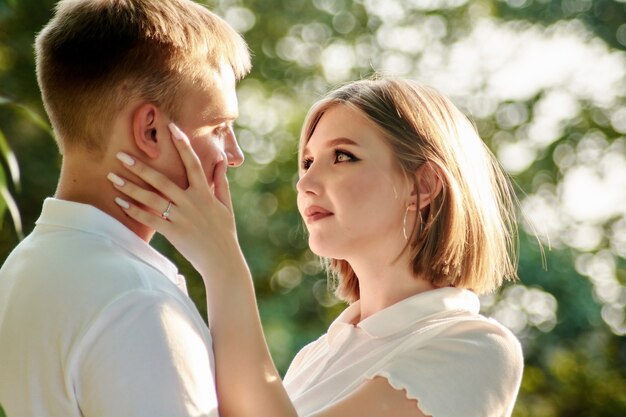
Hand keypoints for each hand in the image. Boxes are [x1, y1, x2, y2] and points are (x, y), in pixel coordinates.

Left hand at [107, 123, 240, 274]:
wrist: (223, 261)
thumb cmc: (225, 232)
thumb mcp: (226, 205)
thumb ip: (221, 182)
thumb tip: (223, 161)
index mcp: (205, 193)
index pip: (193, 164)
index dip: (183, 145)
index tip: (172, 128)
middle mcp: (192, 202)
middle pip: (162, 180)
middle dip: (141, 166)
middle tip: (121, 154)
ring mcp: (181, 217)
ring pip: (152, 198)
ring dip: (130, 187)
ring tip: (112, 177)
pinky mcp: (173, 232)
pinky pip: (150, 219)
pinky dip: (134, 211)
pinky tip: (119, 202)